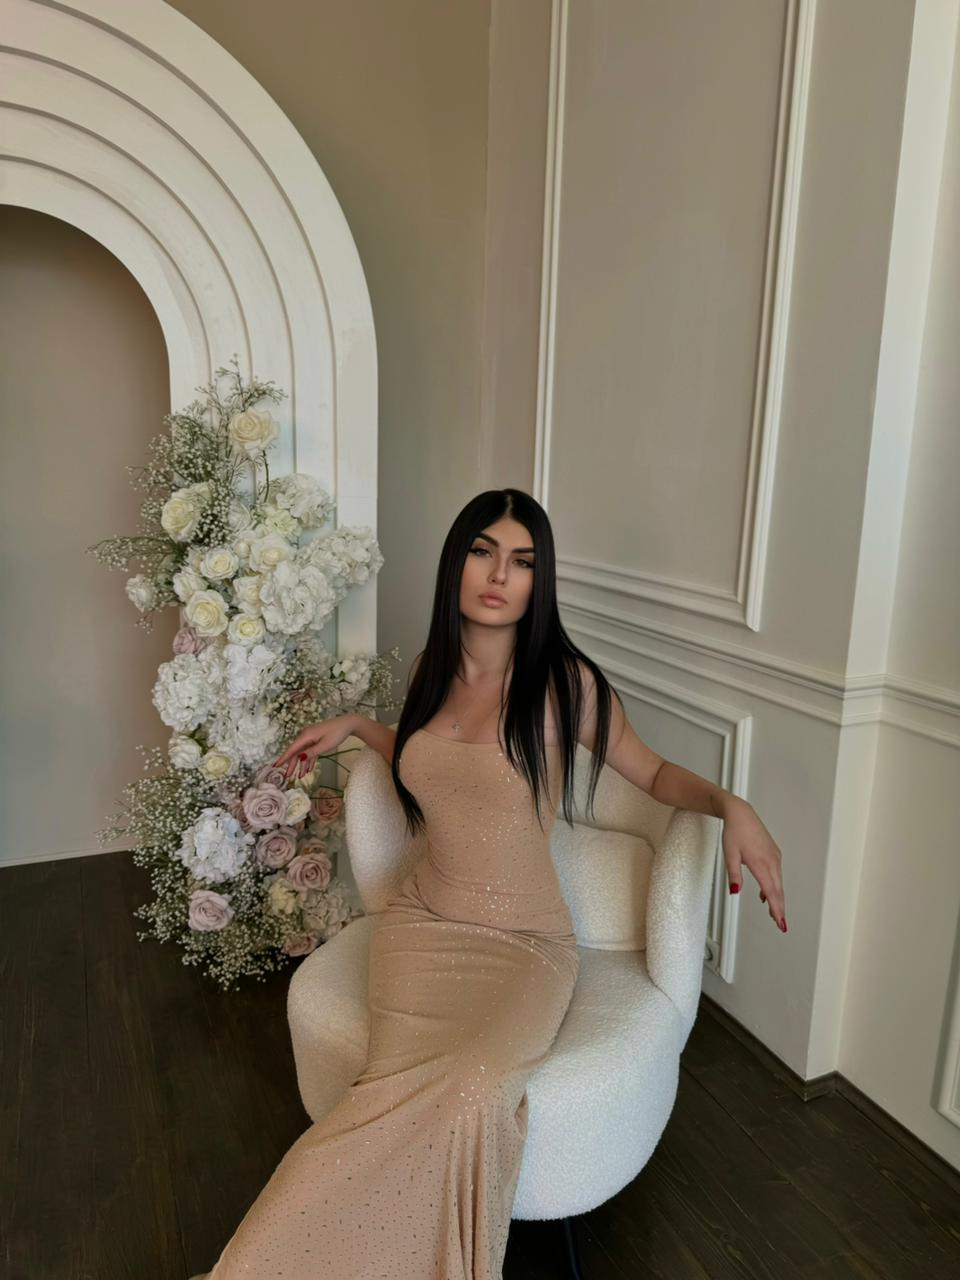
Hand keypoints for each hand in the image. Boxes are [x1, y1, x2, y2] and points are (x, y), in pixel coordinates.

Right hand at [274, 715, 356, 780]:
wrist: (348, 724)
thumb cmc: (337, 733)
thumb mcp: (325, 745)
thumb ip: (312, 752)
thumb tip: (299, 758)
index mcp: (306, 736)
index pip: (292, 749)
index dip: (283, 758)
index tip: (275, 766)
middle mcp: (306, 735)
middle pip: (296, 752)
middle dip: (292, 764)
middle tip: (287, 776)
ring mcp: (311, 737)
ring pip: (303, 752)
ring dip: (302, 764)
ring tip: (300, 776)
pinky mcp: (316, 739)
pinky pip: (310, 751)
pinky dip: (309, 759)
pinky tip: (308, 769)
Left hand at [721, 797, 786, 932]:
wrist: (741, 814)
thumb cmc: (734, 832)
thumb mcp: (729, 854)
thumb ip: (733, 874)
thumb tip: (734, 892)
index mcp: (760, 863)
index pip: (771, 892)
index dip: (776, 909)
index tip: (780, 923)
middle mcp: (771, 861)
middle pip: (778, 890)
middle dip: (779, 908)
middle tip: (780, 925)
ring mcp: (774, 857)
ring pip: (778, 882)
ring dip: (777, 898)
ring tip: (774, 914)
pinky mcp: (774, 853)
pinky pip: (776, 874)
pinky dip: (774, 886)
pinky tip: (766, 893)